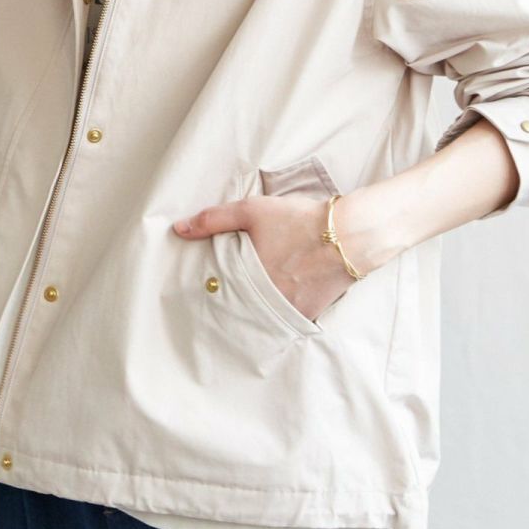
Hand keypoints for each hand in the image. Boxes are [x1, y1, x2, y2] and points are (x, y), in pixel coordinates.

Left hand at [172, 191, 368, 319]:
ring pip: (260, 315)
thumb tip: (179, 229)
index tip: (203, 293)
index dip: (211, 292)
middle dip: (230, 304)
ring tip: (246, 304)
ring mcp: (287, 309)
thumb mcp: (253, 210)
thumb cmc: (299, 220)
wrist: (350, 234)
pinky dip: (277, 313)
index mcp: (248, 277)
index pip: (218, 293)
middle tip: (218, 305)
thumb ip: (214, 219)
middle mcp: (265, 299)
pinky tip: (275, 303)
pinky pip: (284, 318)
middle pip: (238, 308)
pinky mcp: (307, 313)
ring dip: (252, 311)